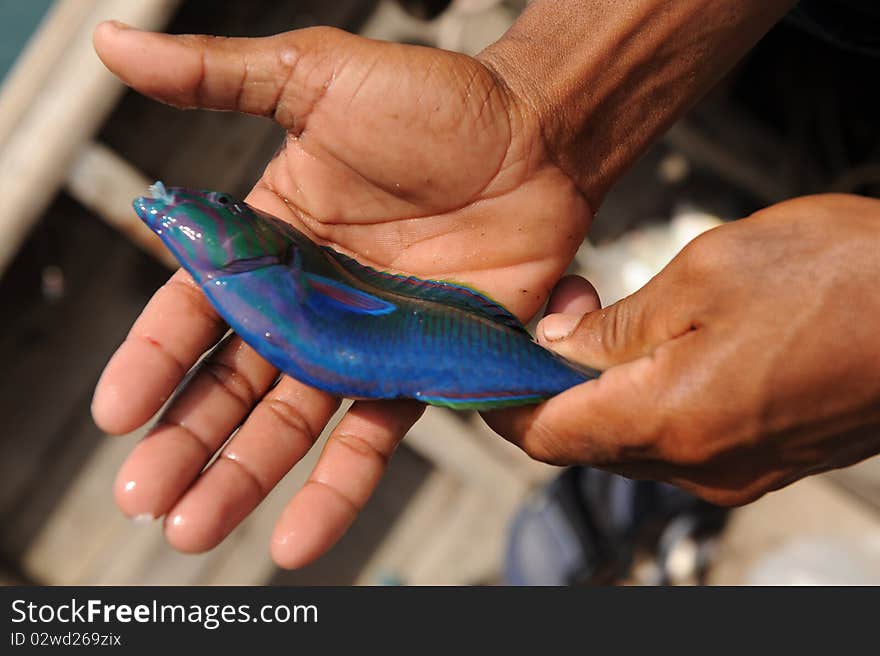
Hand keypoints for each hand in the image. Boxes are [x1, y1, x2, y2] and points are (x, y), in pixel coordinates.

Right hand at [90, 22, 590, 566]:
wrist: (535, 137)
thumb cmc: (433, 101)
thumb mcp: (316, 75)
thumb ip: (219, 75)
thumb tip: (116, 42)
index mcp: (269, 240)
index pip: (195, 308)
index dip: (154, 360)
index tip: (116, 411)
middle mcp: (309, 300)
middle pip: (232, 382)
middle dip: (185, 440)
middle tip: (142, 495)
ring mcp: (363, 342)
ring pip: (289, 423)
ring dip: (241, 476)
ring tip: (192, 530)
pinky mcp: (421, 369)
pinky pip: (373, 437)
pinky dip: (337, 488)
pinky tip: (296, 538)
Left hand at [485, 194, 879, 504]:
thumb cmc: (840, 276)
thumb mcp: (704, 275)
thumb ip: (617, 327)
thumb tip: (559, 350)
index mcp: (670, 420)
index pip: (546, 435)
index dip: (502, 404)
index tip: (484, 368)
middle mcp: (699, 465)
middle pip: (584, 443)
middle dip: (552, 392)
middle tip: (555, 324)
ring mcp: (737, 470)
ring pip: (630, 444)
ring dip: (601, 397)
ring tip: (606, 328)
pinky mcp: (765, 460)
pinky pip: (679, 443)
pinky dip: (648, 405)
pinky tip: (660, 354)